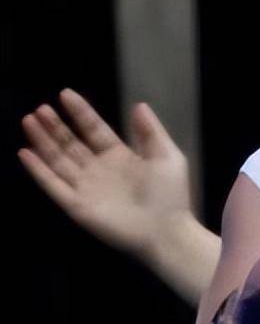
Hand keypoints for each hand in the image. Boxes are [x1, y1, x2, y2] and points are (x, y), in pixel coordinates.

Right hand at [18, 89, 193, 261]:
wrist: (167, 230)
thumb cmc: (170, 194)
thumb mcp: (167, 156)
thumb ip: (150, 131)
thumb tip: (139, 105)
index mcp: (121, 156)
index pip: (95, 129)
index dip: (81, 113)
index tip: (65, 94)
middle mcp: (99, 169)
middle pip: (71, 143)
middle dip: (56, 126)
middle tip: (40, 108)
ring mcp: (86, 187)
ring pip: (58, 160)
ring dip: (43, 142)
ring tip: (29, 121)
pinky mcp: (76, 206)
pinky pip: (53, 186)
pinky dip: (38, 171)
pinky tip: (25, 153)